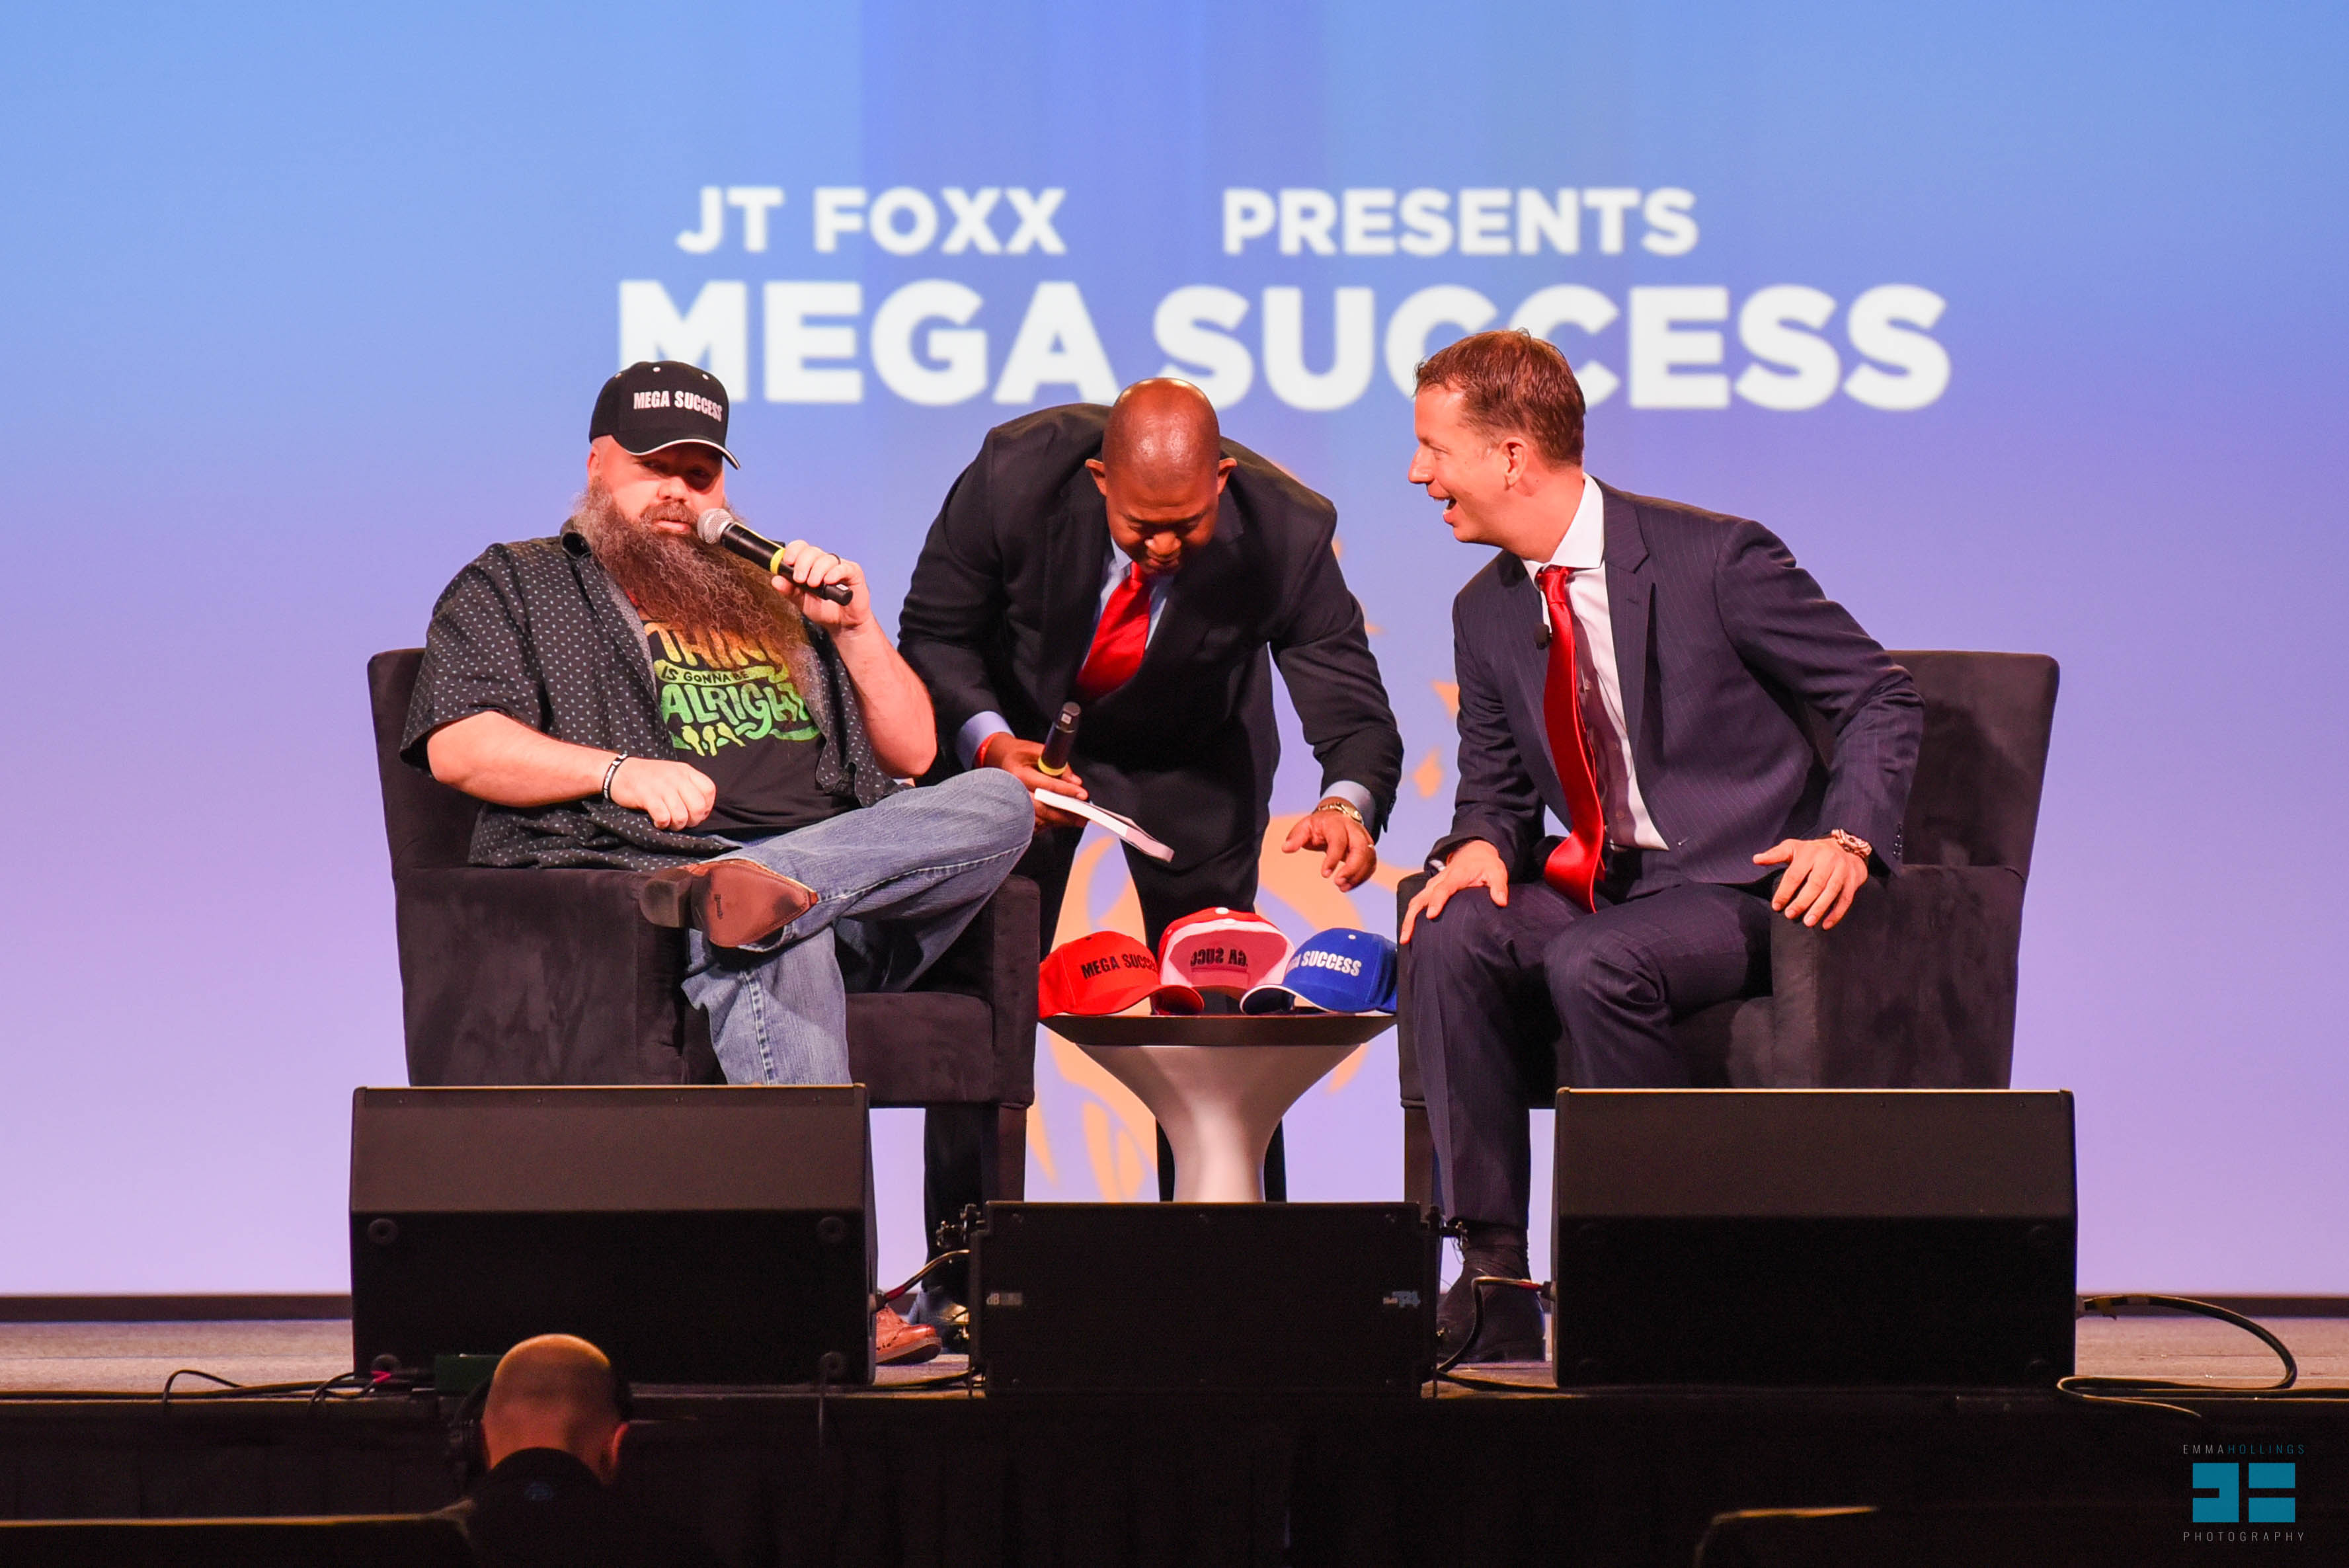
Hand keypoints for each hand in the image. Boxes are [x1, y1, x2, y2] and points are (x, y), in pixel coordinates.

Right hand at [607, 757, 716, 830]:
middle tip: (682, 822)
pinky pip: (664, 817)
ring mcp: (662, 787)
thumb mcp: (673, 774)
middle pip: (699, 806)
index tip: (696, 813)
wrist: (619, 771)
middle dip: (693, 820)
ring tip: (669, 823)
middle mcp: (677, 777)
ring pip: (682, 816)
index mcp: (686, 771)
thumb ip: (688, 786)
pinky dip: (662, 824)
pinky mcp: (647, 796)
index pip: (709, 790)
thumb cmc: (648, 777)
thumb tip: (702, 810)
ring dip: (676, 825)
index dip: (707, 806)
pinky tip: (657, 822)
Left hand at [768, 541, 868, 632]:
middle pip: (812, 551)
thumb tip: (775, 580)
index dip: (793, 551)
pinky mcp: (854, 574)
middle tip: (800, 579)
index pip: (800, 548)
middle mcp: (824, 563)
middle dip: (803, 563)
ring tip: (814, 585)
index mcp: (810, 565)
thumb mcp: (802, 602)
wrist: (843, 625)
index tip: (787, 562)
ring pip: (827, 558)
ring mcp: (839, 567)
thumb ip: (790, 591)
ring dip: (817, 570)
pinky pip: (844, 568)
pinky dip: (835, 573)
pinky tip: (828, 581)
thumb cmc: (824, 610)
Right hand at [979, 733, 1088, 829]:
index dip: (1066, 791)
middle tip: (1082, 818)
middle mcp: (1014, 792)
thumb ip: (1058, 764)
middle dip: (1065, 815)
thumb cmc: (1020, 754)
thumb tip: (1074, 781)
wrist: (1002, 760)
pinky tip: (1059, 821)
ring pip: (1038, 820)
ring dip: (1058, 822)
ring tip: (1075, 821)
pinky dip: (1048, 824)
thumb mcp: (1039, 750)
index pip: (1047, 785)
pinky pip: (1033, 824)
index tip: (1082, 795)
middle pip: (1042, 809)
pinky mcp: (1015, 812)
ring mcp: (1013, 804)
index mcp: (1019, 774)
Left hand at [1281, 806, 1377, 892]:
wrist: (1337, 815)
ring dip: (1358, 876)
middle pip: (1361, 849)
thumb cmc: (1319, 824)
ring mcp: (1364, 839)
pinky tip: (1349, 885)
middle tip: (1338, 883)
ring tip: (1343, 888)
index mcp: (1337, 824)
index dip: (1333, 858)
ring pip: (1369, 858)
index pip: (1339, 841)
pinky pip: (1371, 865)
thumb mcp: (1305, 826)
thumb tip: (1285, 848)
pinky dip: (1362, 877)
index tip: (1324, 875)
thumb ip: (1296, 837)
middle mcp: (1355, 830)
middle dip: (1352, 869)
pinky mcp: (1369, 849)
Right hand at [1400, 838, 1509, 942]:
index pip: (1443, 889)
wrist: (1475, 852)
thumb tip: (1501, 901)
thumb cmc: (1486, 865)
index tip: (1431, 915)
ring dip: (1408, 919)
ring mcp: (1433, 885)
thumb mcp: (1497, 872)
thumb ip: (1499, 886)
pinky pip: (1418, 901)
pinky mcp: (1431, 889)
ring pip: (1416, 901)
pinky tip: (1411, 932)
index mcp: (1456, 876)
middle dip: (1412, 917)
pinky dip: (1412, 915)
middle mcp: (1440, 880)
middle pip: (1421, 898)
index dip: (1436, 901)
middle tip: (1406, 936)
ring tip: (1404, 939)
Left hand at [1753, 836, 1868, 928]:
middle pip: (1814, 883)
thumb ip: (1775, 855)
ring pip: (1831, 891)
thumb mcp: (1793, 848)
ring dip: (1819, 908)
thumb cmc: (1813, 851)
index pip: (1795, 874)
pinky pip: (1846, 898)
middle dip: (1802, 901)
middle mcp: (1827, 860)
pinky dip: (1836, 913)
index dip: (1785, 891)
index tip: (1776, 906)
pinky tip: (1826, 925)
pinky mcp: (1853, 880)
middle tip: (1790, 915)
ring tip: (1807, 922)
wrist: (1846, 848)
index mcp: (1810, 852)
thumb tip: (1756, 860)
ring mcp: (1842, 870)